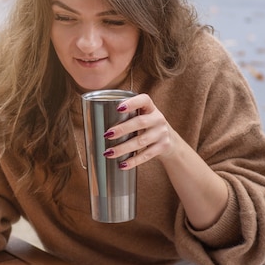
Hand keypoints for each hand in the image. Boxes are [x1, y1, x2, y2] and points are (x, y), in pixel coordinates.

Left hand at [104, 93, 228, 228]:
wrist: (170, 141)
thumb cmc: (146, 126)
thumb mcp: (142, 116)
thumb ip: (127, 116)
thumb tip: (94, 124)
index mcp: (150, 108)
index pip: (144, 100)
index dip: (132, 103)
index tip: (118, 108)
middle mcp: (158, 118)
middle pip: (140, 123)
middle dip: (122, 129)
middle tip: (107, 135)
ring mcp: (161, 134)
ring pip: (141, 141)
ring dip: (123, 148)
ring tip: (108, 152)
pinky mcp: (162, 147)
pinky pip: (146, 155)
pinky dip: (133, 161)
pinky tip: (122, 164)